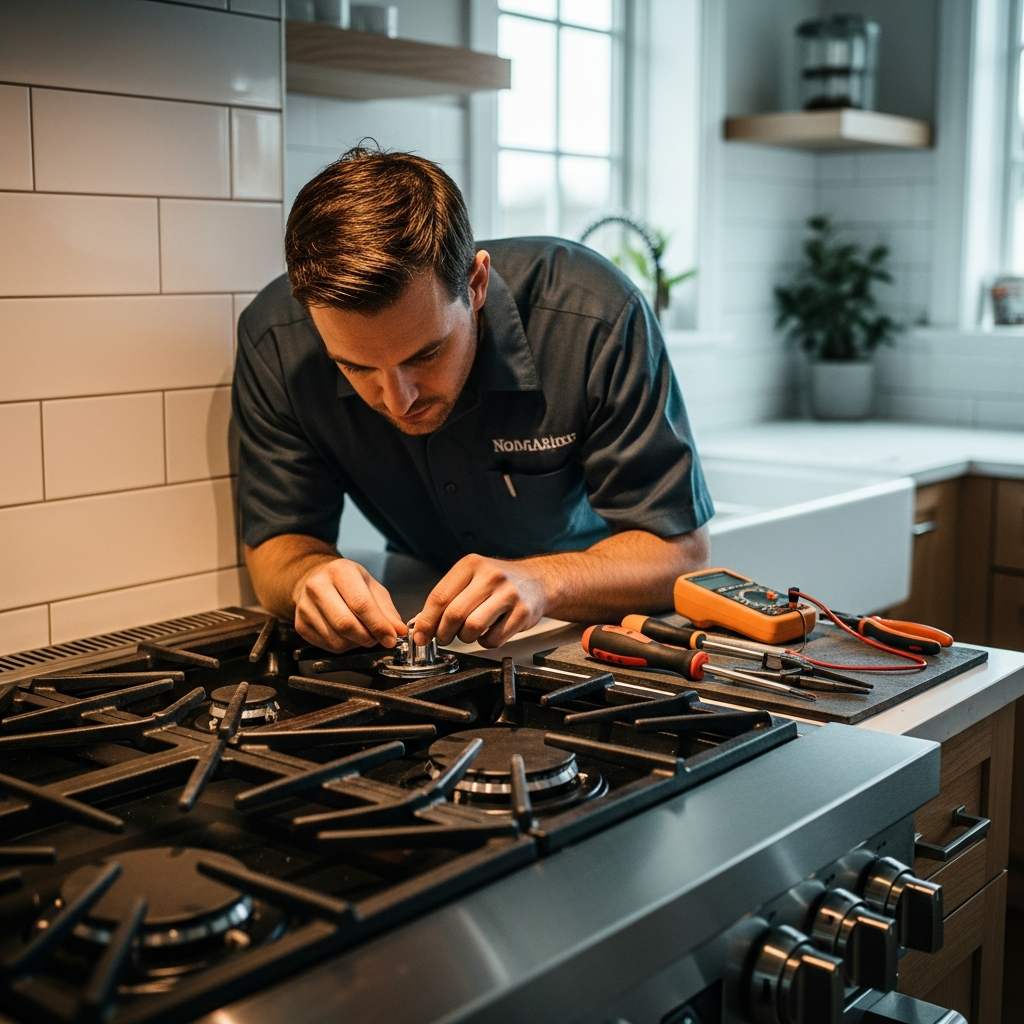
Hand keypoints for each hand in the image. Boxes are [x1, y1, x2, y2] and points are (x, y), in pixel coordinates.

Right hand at [293, 557, 406, 653]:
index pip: (360, 604)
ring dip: (357, 644)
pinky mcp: (300, 624)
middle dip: (368, 638)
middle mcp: (317, 587)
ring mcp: (304, 606)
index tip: (391, 638)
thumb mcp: (372, 587)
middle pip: (345, 624)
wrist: (317, 579)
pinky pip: (327, 646)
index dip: (378, 625)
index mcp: (339, 571)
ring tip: (363, 634)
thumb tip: (398, 631)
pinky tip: (348, 636)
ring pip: (336, 639)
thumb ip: (387, 610)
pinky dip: (344, 647)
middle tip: (378, 639)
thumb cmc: (348, 583)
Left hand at [413, 554, 548, 648]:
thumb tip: (419, 625)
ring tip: (468, 634)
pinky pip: (493, 639)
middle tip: (443, 638)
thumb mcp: (471, 578)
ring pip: (472, 628)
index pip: (439, 596)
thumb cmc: (500, 582)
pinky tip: (488, 633)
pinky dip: (485, 642)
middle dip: (443, 633)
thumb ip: (446, 599)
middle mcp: (490, 576)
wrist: (538, 580)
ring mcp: (508, 594)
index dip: (426, 621)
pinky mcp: (523, 613)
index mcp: (471, 565)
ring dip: (465, 638)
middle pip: (454, 614)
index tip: (420, 635)